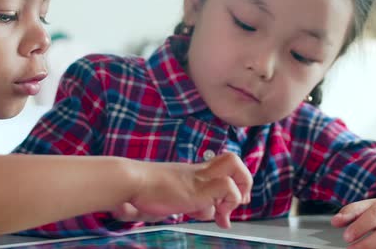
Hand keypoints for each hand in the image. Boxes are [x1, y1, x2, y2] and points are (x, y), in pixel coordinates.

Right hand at [124, 152, 251, 228]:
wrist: (131, 181)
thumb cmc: (140, 190)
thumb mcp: (164, 196)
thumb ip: (175, 202)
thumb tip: (166, 213)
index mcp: (191, 173)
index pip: (219, 170)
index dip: (228, 186)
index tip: (224, 209)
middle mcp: (198, 172)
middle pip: (232, 159)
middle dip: (243, 181)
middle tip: (236, 202)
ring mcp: (199, 178)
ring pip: (235, 165)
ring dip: (238, 192)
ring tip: (224, 213)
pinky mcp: (199, 189)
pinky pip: (226, 186)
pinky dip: (229, 201)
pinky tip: (217, 217)